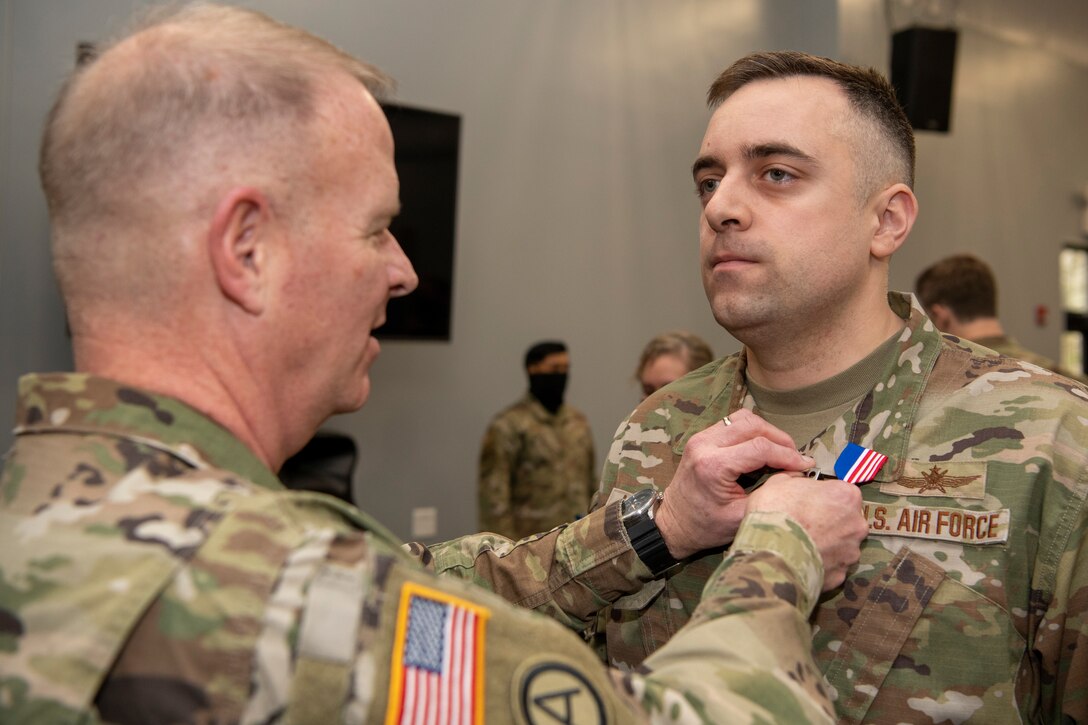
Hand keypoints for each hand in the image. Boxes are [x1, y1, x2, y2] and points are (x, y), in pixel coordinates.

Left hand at [654, 409, 813, 558]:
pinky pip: (733, 423)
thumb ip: (769, 494)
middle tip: (796, 458)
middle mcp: (704, 445)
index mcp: (713, 466)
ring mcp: (700, 438)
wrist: (673, 523)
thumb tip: (797, 476)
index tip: (806, 465)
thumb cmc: (705, 526)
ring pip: (743, 418)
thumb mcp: (741, 518)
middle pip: (753, 425)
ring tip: (782, 451)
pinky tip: (763, 449)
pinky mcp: (701, 437)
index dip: (788, 455)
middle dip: (780, 439)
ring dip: (767, 431)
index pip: (759, 448)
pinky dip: (752, 431)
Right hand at [746, 473, 866, 590]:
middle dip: (828, 520)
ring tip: (801, 544)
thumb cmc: (775, 513)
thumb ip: (795, 479)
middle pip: (845, 519)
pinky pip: (832, 565)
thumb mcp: (779, 482)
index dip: (823, 495)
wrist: (770, 552)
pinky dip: (820, 563)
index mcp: (846, 495)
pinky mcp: (841, 574)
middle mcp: (856, 524)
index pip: (841, 491)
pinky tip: (802, 559)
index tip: (809, 500)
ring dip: (826, 543)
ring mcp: (850, 551)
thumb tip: (796, 480)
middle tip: (804, 522)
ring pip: (841, 544)